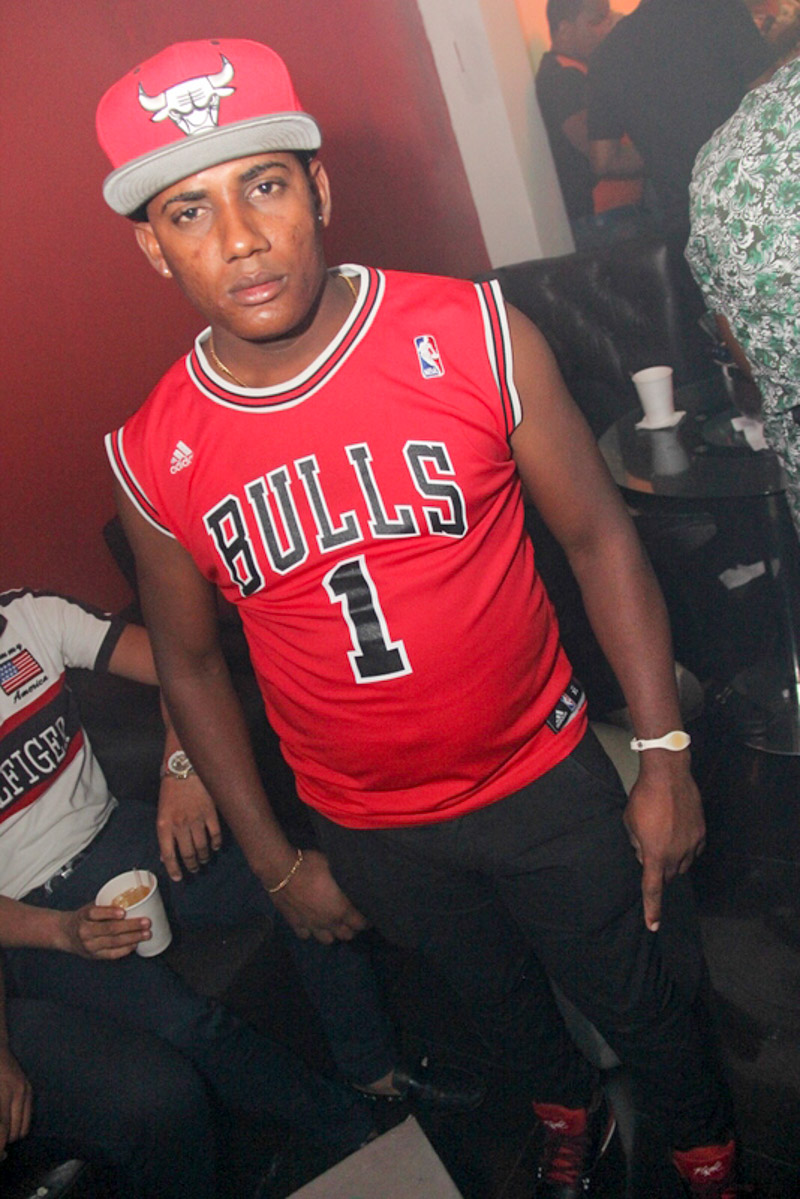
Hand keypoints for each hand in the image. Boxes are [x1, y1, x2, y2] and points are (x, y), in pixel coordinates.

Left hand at [0, 1045, 31, 1153]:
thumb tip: (0, 1130)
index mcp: (2, 1094)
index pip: (3, 1129)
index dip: (0, 1146)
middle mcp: (17, 1093)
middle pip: (14, 1132)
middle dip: (3, 1143)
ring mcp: (25, 1090)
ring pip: (22, 1128)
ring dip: (10, 1136)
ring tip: (1, 1133)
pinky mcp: (29, 1089)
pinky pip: (27, 1119)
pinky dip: (17, 1127)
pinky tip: (7, 1124)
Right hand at [56, 903, 151, 958]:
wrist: (65, 934)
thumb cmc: (82, 918)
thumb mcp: (89, 907)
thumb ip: (106, 905)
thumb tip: (132, 899)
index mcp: (84, 916)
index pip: (95, 913)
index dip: (110, 912)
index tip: (124, 912)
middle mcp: (85, 932)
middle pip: (109, 929)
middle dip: (131, 926)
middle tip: (146, 922)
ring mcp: (90, 945)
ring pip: (114, 942)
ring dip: (133, 938)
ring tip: (146, 934)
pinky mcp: (95, 955)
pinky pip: (112, 954)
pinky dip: (125, 949)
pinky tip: (135, 944)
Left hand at [157, 775, 221, 880]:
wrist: (184, 767)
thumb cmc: (171, 789)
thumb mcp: (162, 812)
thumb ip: (165, 834)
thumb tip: (165, 855)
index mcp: (164, 825)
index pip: (168, 855)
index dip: (173, 870)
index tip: (178, 878)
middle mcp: (180, 825)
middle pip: (187, 854)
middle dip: (191, 865)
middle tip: (194, 869)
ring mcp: (196, 819)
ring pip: (202, 847)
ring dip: (203, 857)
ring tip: (204, 859)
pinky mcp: (210, 813)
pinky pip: (215, 835)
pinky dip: (215, 844)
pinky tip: (215, 846)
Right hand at [268, 849, 368, 943]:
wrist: (282, 871)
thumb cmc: (312, 866)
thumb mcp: (335, 866)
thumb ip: (346, 879)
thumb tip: (356, 879)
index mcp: (341, 909)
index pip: (360, 923)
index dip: (366, 921)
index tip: (368, 915)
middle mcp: (328, 922)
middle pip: (346, 935)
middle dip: (352, 929)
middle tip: (352, 919)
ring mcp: (311, 925)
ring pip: (328, 940)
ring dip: (333, 933)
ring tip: (333, 924)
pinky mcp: (296, 924)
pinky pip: (306, 935)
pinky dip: (311, 932)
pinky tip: (312, 924)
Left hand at [623, 757, 705, 931]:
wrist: (668, 776)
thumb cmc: (644, 797)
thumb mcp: (630, 822)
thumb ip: (637, 844)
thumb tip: (644, 855)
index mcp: (655, 854)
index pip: (653, 889)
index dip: (652, 909)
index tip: (654, 925)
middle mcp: (675, 854)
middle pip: (668, 876)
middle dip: (658, 871)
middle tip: (649, 849)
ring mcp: (691, 844)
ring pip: (682, 865)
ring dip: (672, 860)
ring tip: (663, 837)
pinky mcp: (701, 833)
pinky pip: (694, 851)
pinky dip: (685, 849)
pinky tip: (678, 835)